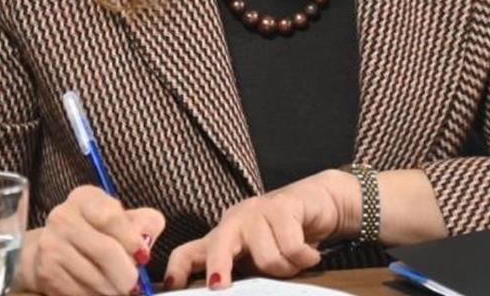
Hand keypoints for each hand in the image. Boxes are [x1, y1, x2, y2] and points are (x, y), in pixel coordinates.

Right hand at [14, 185, 164, 295]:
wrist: (57, 249)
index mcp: (85, 198)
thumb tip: (145, 237)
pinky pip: (79, 292)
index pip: (111, 217)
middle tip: (134, 283)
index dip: (132, 241)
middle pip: (105, 251)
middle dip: (126, 273)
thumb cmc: (100, 232)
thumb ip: (145, 223)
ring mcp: (50, 244)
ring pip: (94, 277)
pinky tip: (99, 290)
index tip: (144, 257)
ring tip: (118, 287)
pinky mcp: (46, 272)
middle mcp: (62, 216)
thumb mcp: (125, 220)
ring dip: (113, 289)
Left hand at [164, 170, 358, 289]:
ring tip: (295, 262)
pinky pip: (292, 247)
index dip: (177, 270)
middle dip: (218, 267)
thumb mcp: (257, 258)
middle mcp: (234, 222)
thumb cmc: (283, 237)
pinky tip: (310, 255)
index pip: (188, 252)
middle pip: (218, 246)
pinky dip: (306, 258)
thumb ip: (241, 273)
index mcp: (221, 238)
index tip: (172, 287)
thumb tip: (223, 291)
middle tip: (220, 286)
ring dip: (287, 268)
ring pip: (267, 258)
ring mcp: (256, 211)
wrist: (317, 203)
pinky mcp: (282, 205)